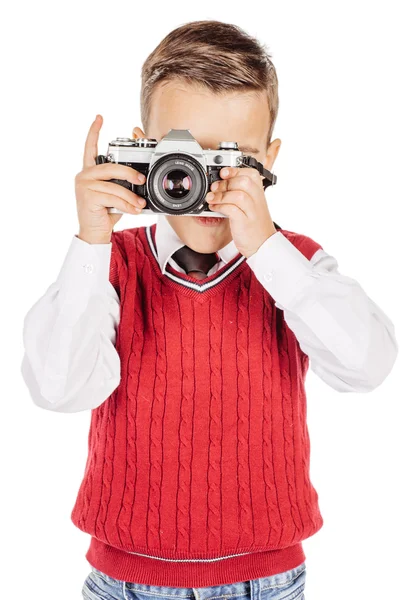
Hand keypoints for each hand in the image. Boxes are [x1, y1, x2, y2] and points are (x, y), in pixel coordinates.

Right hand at [75, 115, 146, 243]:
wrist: (94, 234)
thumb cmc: (105, 213)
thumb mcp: (114, 194)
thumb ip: (120, 182)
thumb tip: (139, 176)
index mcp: (89, 171)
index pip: (90, 148)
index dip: (94, 132)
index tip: (99, 117)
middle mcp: (84, 175)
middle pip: (111, 167)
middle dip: (130, 173)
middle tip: (142, 180)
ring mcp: (84, 185)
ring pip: (115, 185)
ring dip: (131, 196)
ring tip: (141, 204)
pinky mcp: (88, 197)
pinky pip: (113, 197)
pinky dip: (127, 204)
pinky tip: (134, 209)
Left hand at [206, 166, 276, 257]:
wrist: (263, 244)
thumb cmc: (254, 224)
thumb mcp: (250, 205)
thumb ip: (239, 193)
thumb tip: (220, 183)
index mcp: (259, 192)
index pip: (251, 173)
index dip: (235, 171)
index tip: (223, 173)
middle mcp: (258, 199)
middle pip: (244, 181)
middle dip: (226, 182)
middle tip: (214, 187)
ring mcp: (253, 211)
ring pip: (238, 195)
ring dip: (220, 195)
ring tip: (211, 198)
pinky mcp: (245, 222)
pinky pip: (232, 209)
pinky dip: (220, 206)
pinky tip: (214, 207)